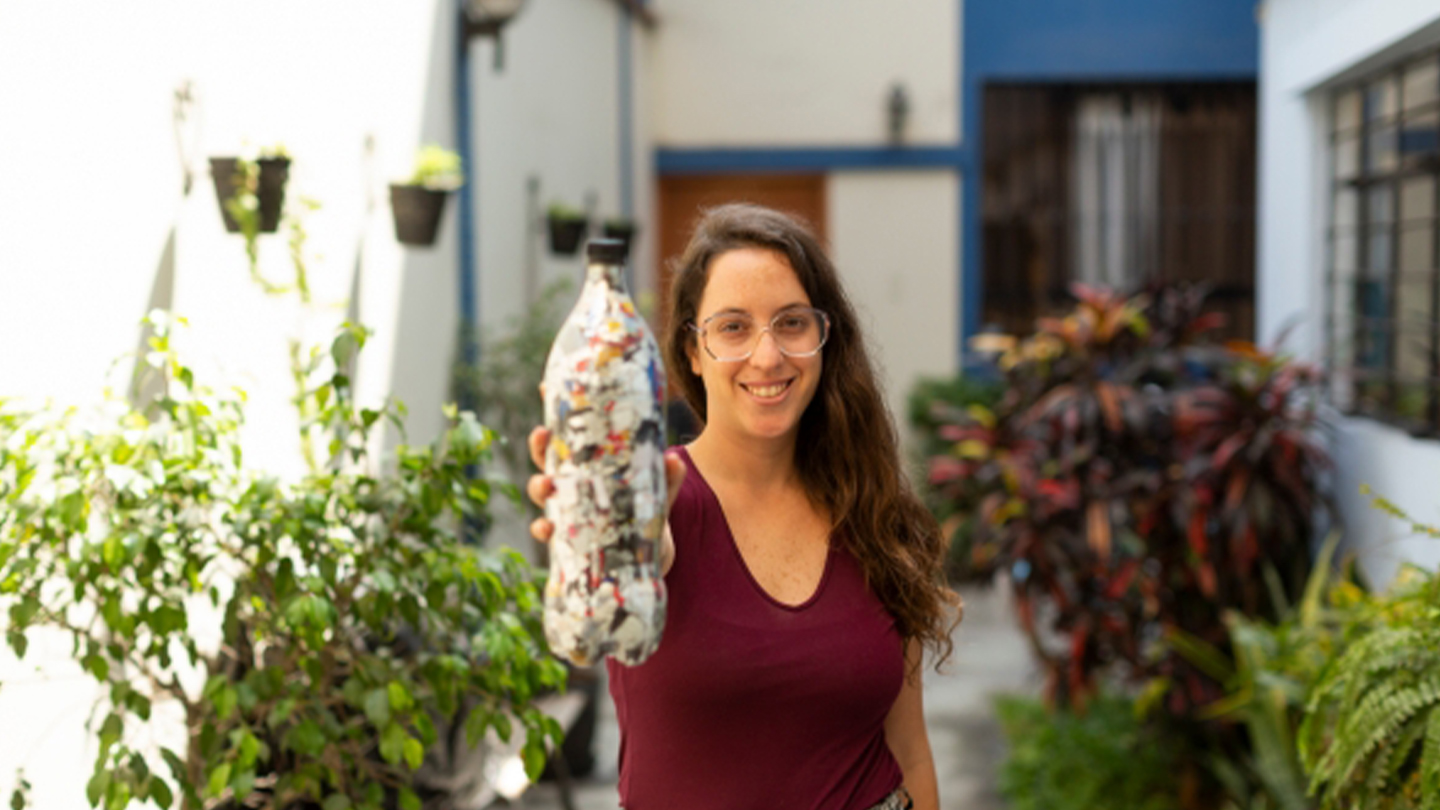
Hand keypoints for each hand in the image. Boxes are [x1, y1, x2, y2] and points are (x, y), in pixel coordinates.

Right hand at [526, 426, 686, 572]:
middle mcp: (572, 488)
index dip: (557, 417)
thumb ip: (666, 477)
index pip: (567, 439)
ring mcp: (567, 513)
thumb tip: (673, 459)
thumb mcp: (657, 491)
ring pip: (542, 496)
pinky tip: (546, 526)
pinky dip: (543, 529)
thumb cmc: (645, 512)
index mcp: (589, 468)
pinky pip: (548, 533)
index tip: (546, 392)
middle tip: (540, 434)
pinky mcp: (568, 539)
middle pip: (546, 461)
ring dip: (539, 487)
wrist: (648, 555)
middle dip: (539, 447)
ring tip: (545, 483)